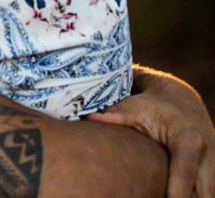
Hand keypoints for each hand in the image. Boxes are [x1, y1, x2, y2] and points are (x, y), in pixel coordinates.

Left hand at [87, 65, 212, 197]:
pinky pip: (206, 194)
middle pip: (203, 195)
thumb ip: (115, 115)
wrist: (180, 100)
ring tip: (156, 196)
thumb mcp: (136, 107)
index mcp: (191, 143)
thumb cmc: (153, 105)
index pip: (183, 180)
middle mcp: (210, 158)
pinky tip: (166, 195)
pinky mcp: (213, 174)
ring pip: (208, 196)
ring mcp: (214, 168)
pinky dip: (191, 197)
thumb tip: (88, 117)